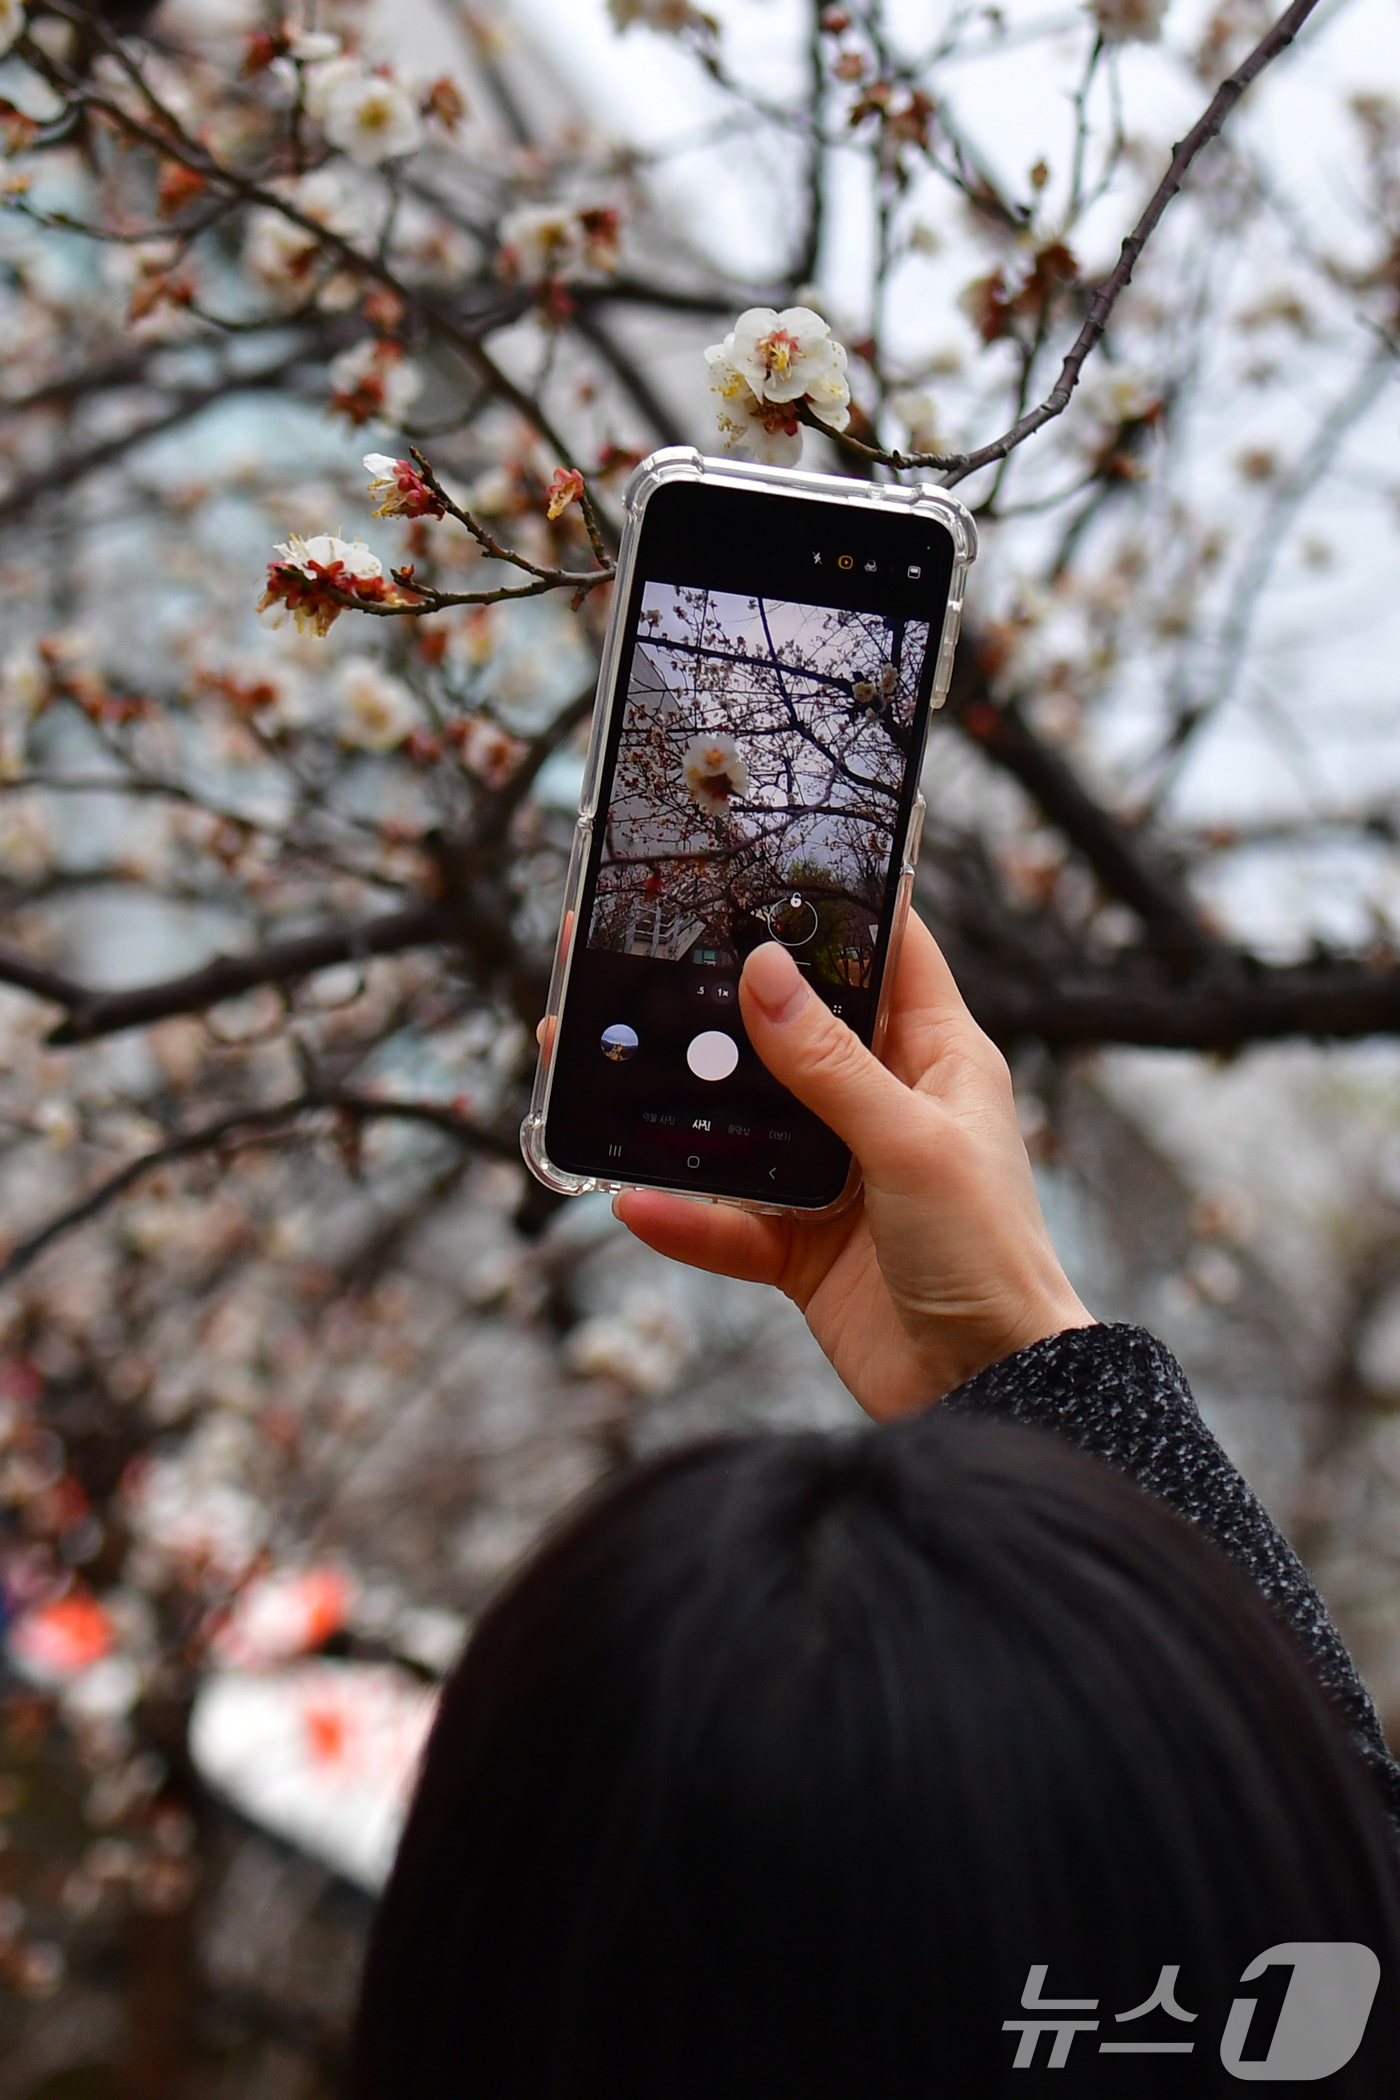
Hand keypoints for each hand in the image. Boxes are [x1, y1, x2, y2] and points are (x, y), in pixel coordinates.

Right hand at [614, 913, 1092, 1419]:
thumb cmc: (991, 1256)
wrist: (991, 1392)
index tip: (762, 866)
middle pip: (786, 1035)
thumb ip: (831, 1065)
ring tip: (600, 1069)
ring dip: (676, 1106)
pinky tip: (631, 1200)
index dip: (833, 907)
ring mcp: (837, 1176)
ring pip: (741, 1123)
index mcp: (934, 1057)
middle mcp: (881, 1105)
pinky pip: (727, 1219)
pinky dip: (683, 1216)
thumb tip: (763, 974)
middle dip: (714, 1007)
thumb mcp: (911, 1143)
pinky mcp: (802, 1246)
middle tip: (636, 963)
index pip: (887, 952)